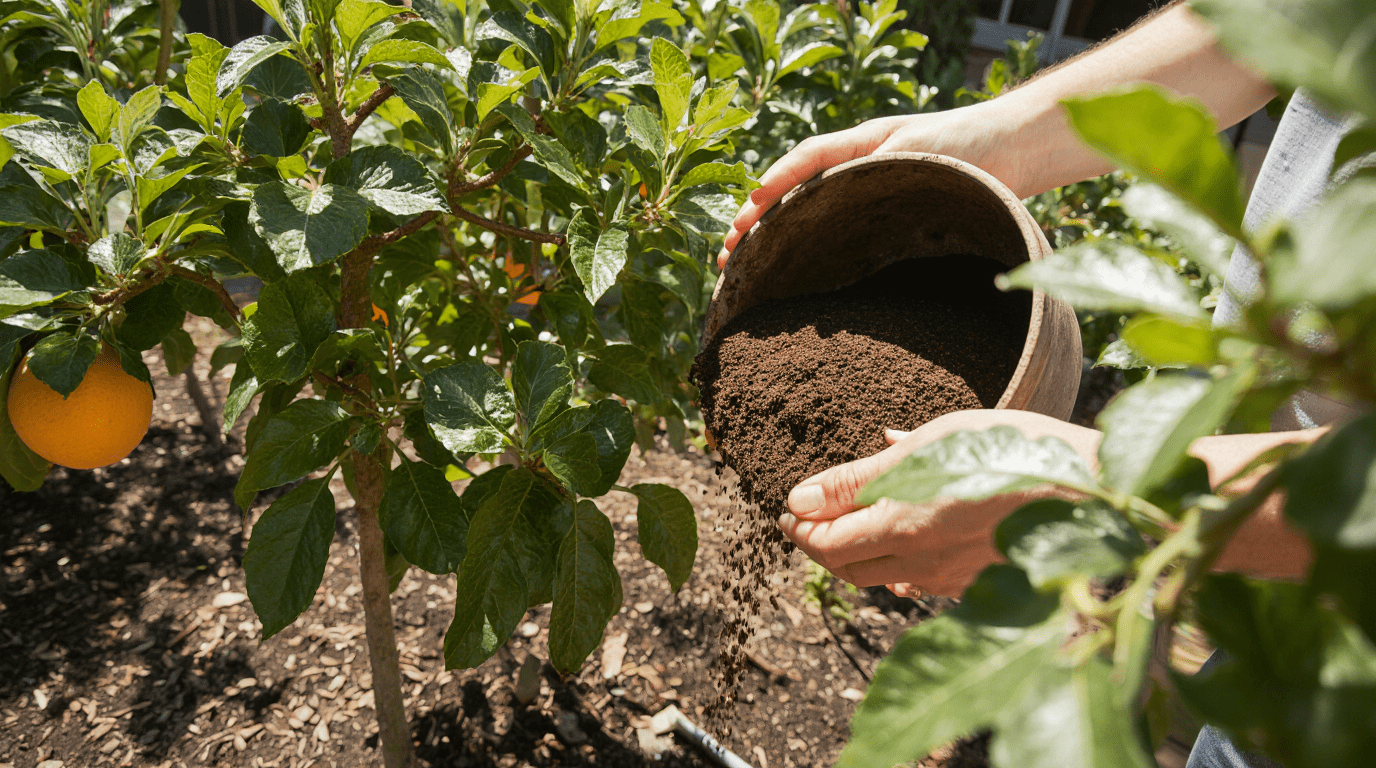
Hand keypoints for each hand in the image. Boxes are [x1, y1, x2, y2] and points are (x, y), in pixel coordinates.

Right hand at [719, 101, 1027, 268]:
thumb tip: (832, 192)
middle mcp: (855, 169)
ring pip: (807, 215)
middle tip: (726, 254)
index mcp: (860, 144)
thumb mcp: (920, 151)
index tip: (747, 216)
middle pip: (793, 194)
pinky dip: (805, 249)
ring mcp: (865, 194)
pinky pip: (834, 233)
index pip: (804, 164)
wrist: (1014, 152)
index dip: (773, 188)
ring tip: (742, 266)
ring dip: (773, 238)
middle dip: (755, 222)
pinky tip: (793, 274)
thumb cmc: (970, 144)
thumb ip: (879, 166)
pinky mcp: (882, 219)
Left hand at [777, 410, 1100, 597]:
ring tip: (845, 530)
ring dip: (854, 558)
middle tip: (804, 520)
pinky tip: (899, 553)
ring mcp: (951, 580)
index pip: (826, 542)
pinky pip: (921, 586)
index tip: (787, 510)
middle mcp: (922, 563)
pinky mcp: (977, 586)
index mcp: (903, 527)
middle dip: (817, 545)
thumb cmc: (1015, 450)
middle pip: (846, 567)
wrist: (1097, 490)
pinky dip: (897, 571)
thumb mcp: (932, 445)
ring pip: (881, 580)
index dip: (800, 528)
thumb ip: (861, 478)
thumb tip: (802, 497)